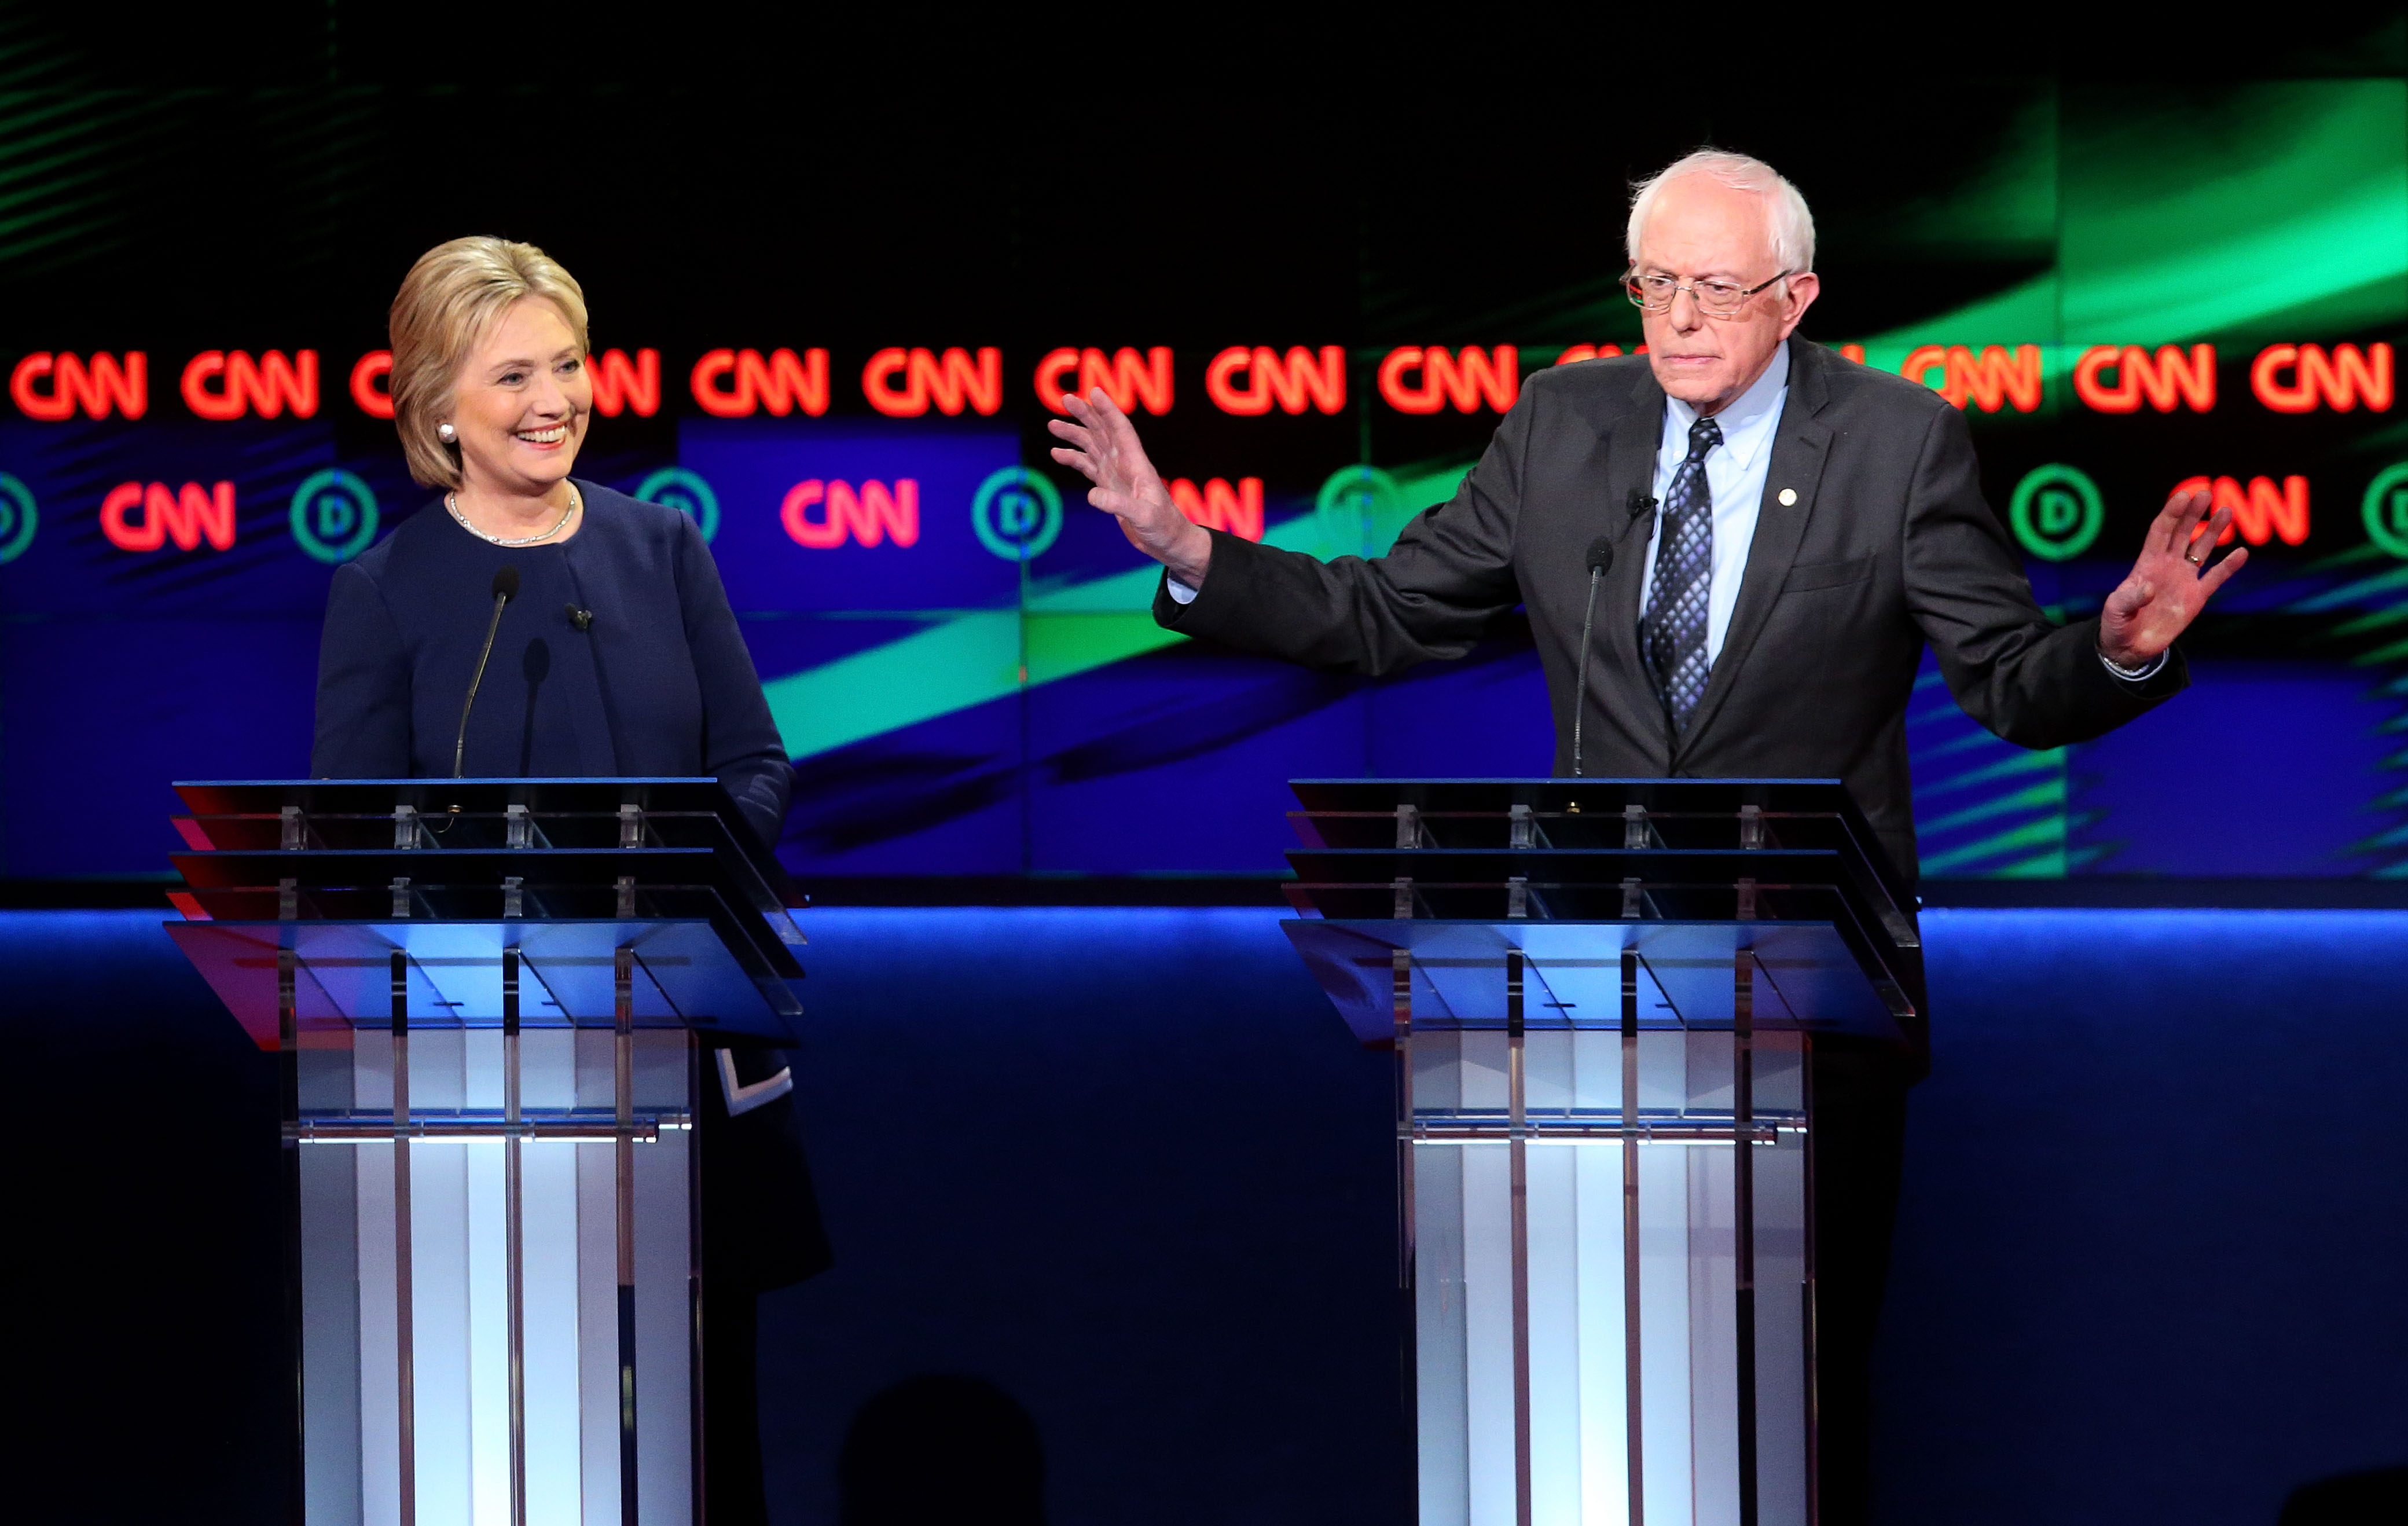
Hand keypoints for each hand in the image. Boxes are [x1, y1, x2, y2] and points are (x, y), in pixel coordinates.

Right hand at [1046, 388, 1212, 586]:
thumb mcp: (1143, 517)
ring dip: (1074, 434)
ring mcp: (1116, 473)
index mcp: (1136, 464)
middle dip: (1085, 414)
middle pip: (1103, 431)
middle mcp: (1125, 463)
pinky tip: (1057, 453)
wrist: (1168, 542)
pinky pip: (1088, 466)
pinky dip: (1073, 458)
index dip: (1108, 410)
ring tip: (1052, 425)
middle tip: (1065, 399)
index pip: (1121, 430)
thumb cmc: (1163, 527)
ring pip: (1093, 446)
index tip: (1094, 392)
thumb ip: (1119, 504)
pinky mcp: (1110, 486)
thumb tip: (1092, 495)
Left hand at [2099, 486, 2247, 667]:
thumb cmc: (2117, 623)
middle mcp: (2167, 565)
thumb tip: (2150, 589)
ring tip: (2226, 512)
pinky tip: (2242, 552)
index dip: (2171, 513)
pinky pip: (2216, 578)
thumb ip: (2129, 598)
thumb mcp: (2115, 610)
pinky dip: (2229, 566)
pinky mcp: (2196, 597)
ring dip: (2214, 531)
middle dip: (2193, 514)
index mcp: (2146, 563)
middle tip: (2205, 493)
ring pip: (2202, 549)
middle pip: (2183, 533)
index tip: (2182, 495)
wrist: (2129, 647)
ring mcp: (2183, 579)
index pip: (2160, 531)